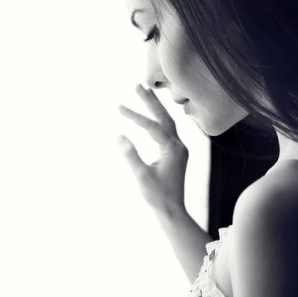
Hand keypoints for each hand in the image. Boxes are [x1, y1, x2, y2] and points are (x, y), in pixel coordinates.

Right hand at [118, 84, 188, 215]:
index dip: (135, 116)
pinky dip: (159, 118)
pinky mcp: (176, 153)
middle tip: (137, 85)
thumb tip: (119, 136)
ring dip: (156, 107)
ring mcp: (179, 149)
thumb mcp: (141, 176)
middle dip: (150, 101)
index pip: (152, 126)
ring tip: (144, 92)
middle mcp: (178, 146)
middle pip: (164, 117)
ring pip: (168, 121)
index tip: (118, 108)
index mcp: (172, 149)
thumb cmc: (156, 196)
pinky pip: (168, 130)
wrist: (172, 211)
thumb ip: (131, 156)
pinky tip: (152, 115)